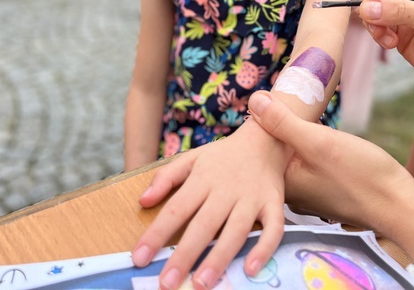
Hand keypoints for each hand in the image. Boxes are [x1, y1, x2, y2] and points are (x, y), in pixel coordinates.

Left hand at [131, 121, 286, 289]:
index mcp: (203, 178)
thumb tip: (143, 202)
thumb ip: (166, 178)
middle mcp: (227, 189)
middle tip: (167, 284)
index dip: (156, 234)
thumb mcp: (192, 158)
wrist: (265, 137)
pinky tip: (251, 270)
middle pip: (204, 225)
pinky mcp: (274, 203)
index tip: (139, 258)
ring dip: (219, 258)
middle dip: (184, 256)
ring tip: (202, 284)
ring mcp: (252, 198)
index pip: (176, 209)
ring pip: (236, 231)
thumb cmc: (223, 156)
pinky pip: (273, 229)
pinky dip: (264, 248)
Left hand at [247, 90, 413, 236]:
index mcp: (280, 185)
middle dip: (277, 126)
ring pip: (292, 156)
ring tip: (300, 109)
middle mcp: (289, 194)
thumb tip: (254, 100)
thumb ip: (284, 122)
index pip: (260, 147)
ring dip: (294, 134)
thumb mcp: (319, 142)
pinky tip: (317, 131)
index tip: (268, 97)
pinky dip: (308, 146)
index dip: (262, 120)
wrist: (400, 205)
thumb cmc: (361, 175)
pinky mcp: (323, 190)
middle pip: (274, 152)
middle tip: (285, 98)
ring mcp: (307, 194)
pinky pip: (306, 163)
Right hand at [357, 0, 413, 99]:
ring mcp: (406, 17)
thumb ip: (399, 11)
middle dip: (373, 3)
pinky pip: (378, 29)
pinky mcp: (400, 36)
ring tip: (385, 36)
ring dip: (374, 22)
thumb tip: (367, 7)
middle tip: (373, 18)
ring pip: (375, 10)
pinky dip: (378, 35)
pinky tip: (391, 44)